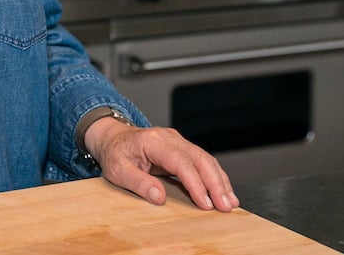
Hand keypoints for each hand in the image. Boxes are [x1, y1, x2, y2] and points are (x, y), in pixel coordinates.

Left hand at [83, 118, 238, 212]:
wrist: (112, 137)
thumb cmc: (115, 153)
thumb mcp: (117, 170)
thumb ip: (138, 182)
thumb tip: (160, 198)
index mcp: (153, 141)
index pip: (181, 162)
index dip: (196, 183)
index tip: (205, 203)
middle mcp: (169, 138)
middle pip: (200, 158)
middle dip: (215, 183)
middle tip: (225, 206)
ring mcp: (177, 141)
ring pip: (206, 158)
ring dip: (220, 181)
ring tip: (230, 202)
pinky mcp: (182, 148)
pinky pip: (203, 161)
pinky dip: (215, 176)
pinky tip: (224, 191)